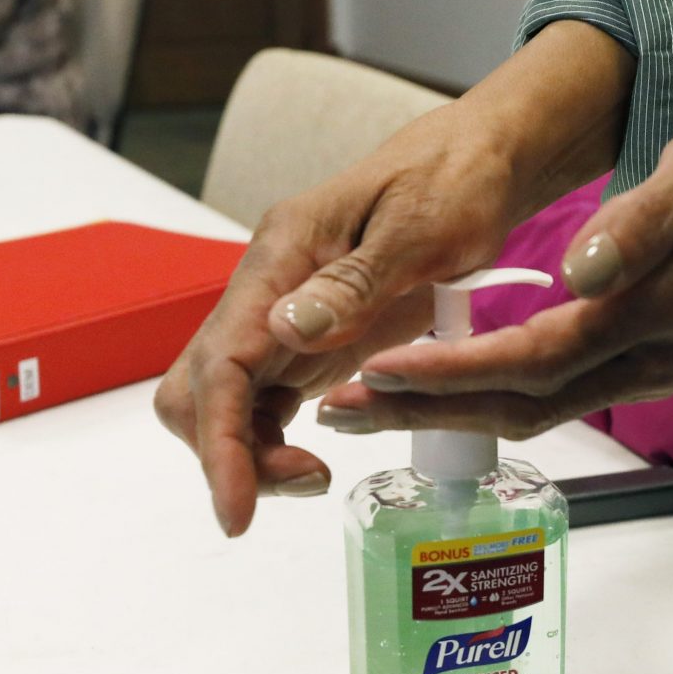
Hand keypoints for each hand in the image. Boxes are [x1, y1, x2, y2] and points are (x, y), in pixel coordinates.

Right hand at [154, 104, 526, 535]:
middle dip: (228, 452)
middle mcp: (265, 290)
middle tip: (306, 481)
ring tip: (317, 476)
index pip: (222, 362)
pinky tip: (318, 455)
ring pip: (224, 404)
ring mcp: (280, 318)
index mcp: (281, 255)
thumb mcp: (420, 228)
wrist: (474, 163)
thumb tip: (285, 331)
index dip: (221, 442)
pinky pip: (262, 405)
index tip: (237, 509)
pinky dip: (274, 443)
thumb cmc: (453, 183)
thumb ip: (353, 282)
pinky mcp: (303, 342)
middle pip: (198, 389)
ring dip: (252, 454)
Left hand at [322, 110, 672, 437]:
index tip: (381, 367)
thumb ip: (644, 222)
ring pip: (531, 411)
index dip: (456, 371)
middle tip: (339, 409)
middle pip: (521, 404)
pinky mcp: (640, 368)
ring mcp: (648, 372)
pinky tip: (432, 389)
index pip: (538, 358)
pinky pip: (550, 398)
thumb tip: (582, 270)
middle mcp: (650, 361)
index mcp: (657, 313)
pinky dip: (484, 400)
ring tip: (362, 408)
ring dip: (445, 414)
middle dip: (426, 411)